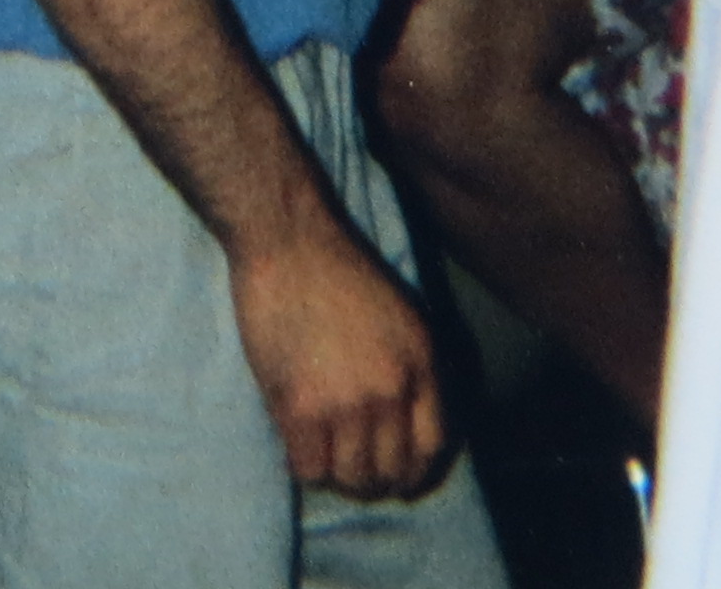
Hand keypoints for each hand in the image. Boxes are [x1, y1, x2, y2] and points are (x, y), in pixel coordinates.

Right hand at [226, 219, 443, 498]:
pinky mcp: (298, 406)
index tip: (398, 478)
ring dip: (337, 477)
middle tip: (350, 472)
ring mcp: (345, 403)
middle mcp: (391, 391)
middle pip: (390, 470)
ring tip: (322, 460)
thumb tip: (407, 426)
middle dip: (372, 481)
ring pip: (350, 477)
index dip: (414, 472)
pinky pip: (309, 468)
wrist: (288, 240)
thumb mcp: (405, 319)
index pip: (431, 447)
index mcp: (422, 367)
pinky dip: (304, 467)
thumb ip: (415, 371)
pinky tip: (297, 447)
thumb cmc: (340, 271)